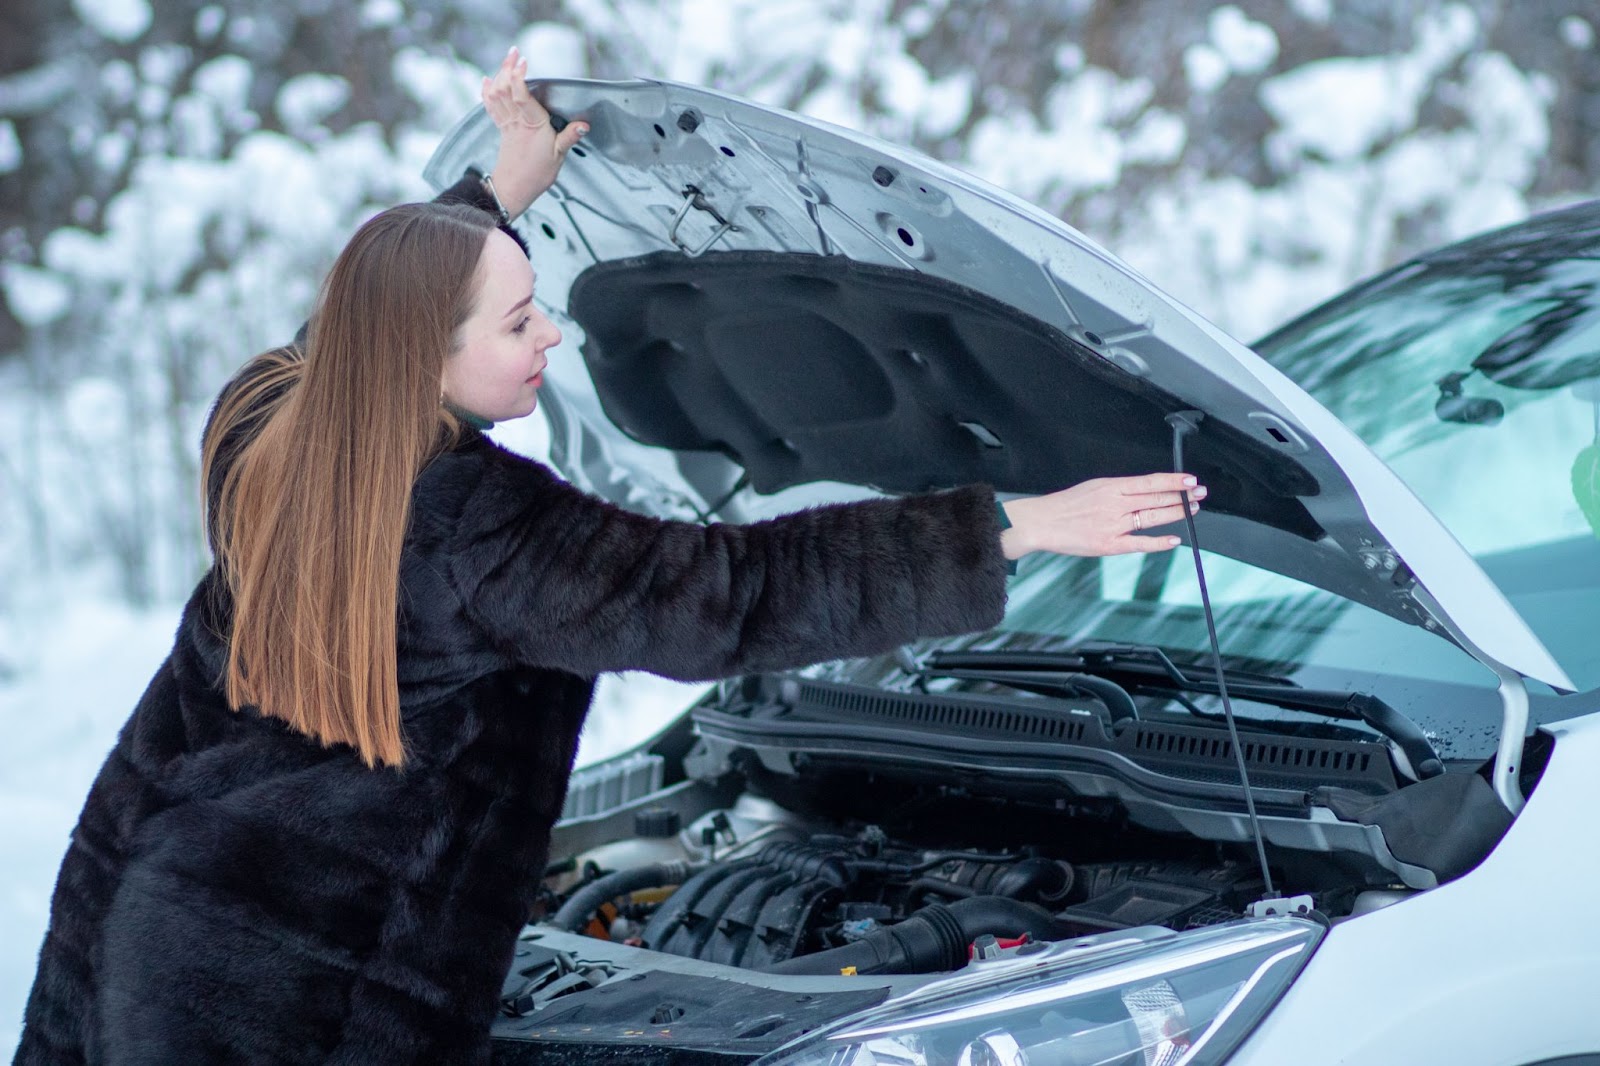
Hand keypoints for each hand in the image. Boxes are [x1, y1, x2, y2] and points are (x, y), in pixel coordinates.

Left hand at [481, 45, 587, 216]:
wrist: (514, 189)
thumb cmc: (537, 175)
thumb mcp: (559, 157)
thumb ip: (569, 137)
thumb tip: (584, 124)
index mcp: (533, 126)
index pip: (521, 96)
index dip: (518, 76)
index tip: (523, 61)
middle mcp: (517, 122)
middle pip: (505, 89)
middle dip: (508, 67)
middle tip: (514, 52)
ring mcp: (507, 124)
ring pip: (497, 94)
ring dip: (499, 74)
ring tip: (507, 60)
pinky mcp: (502, 129)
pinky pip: (491, 106)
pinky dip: (487, 91)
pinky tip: (488, 80)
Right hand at [1000, 473, 1205, 558]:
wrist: (1040, 523)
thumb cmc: (1064, 506)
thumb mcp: (1093, 487)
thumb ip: (1118, 491)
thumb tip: (1144, 491)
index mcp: (1111, 487)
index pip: (1150, 482)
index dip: (1173, 481)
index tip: (1190, 480)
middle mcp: (1115, 504)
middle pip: (1156, 498)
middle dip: (1182, 496)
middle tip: (1200, 494)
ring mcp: (1113, 525)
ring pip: (1152, 518)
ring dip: (1175, 514)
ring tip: (1192, 510)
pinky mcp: (1108, 545)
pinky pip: (1139, 543)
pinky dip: (1158, 542)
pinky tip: (1174, 540)